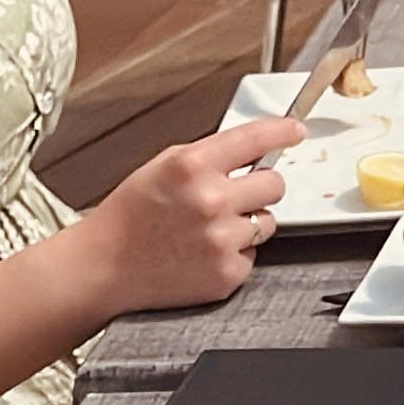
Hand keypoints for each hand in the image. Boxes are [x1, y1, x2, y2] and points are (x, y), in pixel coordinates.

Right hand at [80, 118, 303, 314]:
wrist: (107, 265)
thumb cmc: (130, 217)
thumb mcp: (162, 166)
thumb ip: (208, 157)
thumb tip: (251, 151)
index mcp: (192, 165)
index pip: (255, 139)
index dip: (282, 132)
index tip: (296, 131)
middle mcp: (211, 200)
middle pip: (275, 184)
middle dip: (261, 186)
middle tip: (238, 195)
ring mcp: (221, 239)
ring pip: (267, 222)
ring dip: (247, 222)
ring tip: (211, 228)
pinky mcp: (227, 273)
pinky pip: (253, 255)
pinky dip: (235, 253)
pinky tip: (205, 251)